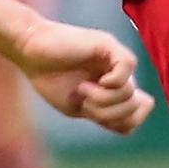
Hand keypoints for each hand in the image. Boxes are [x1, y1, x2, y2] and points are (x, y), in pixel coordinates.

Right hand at [13, 21, 154, 134]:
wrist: (30, 52)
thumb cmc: (50, 78)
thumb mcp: (79, 108)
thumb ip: (106, 115)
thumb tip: (139, 109)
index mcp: (113, 90)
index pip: (136, 115)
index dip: (121, 122)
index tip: (95, 116)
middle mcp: (119, 74)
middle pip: (134, 108)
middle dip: (109, 114)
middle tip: (86, 104)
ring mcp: (115, 59)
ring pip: (129, 92)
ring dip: (103, 99)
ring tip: (82, 89)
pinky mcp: (108, 44)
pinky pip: (127, 67)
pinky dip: (111, 82)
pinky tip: (92, 82)